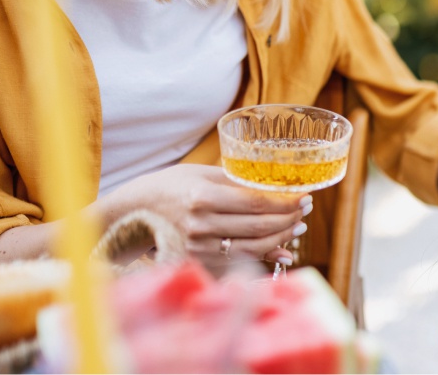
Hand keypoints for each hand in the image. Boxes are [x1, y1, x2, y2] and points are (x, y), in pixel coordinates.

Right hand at [104, 164, 307, 267]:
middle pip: (259, 226)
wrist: (132, 213)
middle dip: (289, 218)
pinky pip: (240, 259)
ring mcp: (198, 247)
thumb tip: (280, 195)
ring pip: (254, 246)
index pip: (256, 202)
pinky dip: (265, 253)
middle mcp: (200, 225)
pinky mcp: (198, 261)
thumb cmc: (172, 187)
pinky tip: (280, 244)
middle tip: (305, 209)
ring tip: (297, 225)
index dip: (285, 202)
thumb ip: (240, 184)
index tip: (305, 196)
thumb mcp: (203, 175)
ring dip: (282, 237)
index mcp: (201, 198)